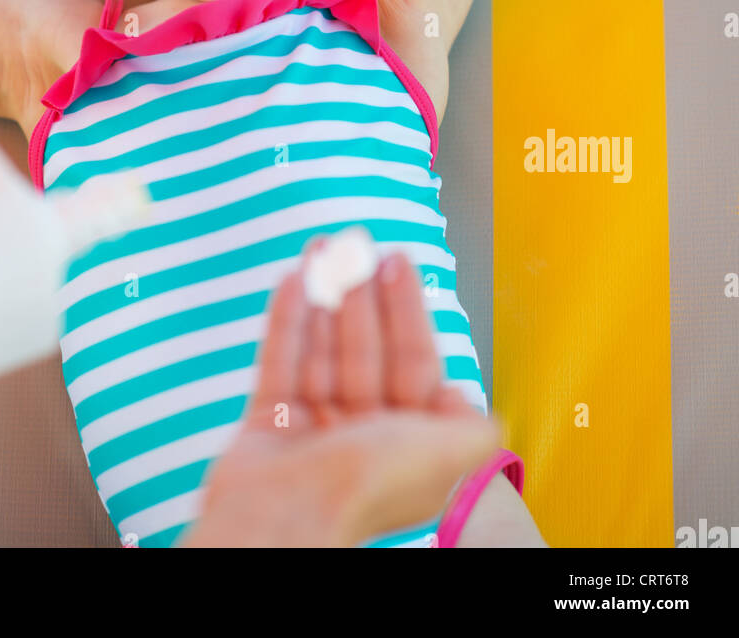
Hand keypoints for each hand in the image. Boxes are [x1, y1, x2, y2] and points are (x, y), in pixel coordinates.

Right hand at [183, 241, 500, 546]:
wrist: (287, 519)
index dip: (407, 309)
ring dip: (323, 296)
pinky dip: (287, 321)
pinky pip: (280, 362)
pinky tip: (294, 281)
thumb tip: (492, 418)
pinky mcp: (269, 426)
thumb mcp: (452, 452)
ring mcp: (314, 432)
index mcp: (411, 444)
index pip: (413, 361)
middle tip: (356, 244)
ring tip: (321, 250)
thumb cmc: (368, 487)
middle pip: (366, 350)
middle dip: (362, 294)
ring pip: (323, 351)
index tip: (398, 262)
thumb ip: (478, 429)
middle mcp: (365, 437)